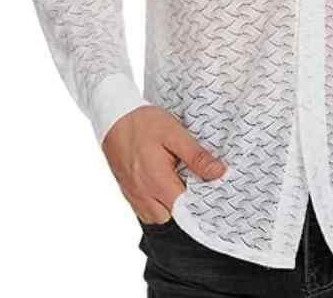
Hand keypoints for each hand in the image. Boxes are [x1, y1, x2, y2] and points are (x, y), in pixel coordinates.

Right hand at [102, 105, 226, 223]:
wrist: (114, 117)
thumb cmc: (143, 123)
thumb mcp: (175, 134)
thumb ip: (196, 156)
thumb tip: (219, 173)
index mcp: (157, 181)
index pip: (185, 209)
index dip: (202, 203)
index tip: (213, 190)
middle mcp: (143, 194)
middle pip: (173, 216)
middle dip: (187, 204)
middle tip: (197, 182)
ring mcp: (134, 195)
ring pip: (159, 216)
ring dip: (172, 205)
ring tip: (181, 181)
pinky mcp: (129, 192)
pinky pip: (146, 210)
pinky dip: (158, 203)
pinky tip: (165, 184)